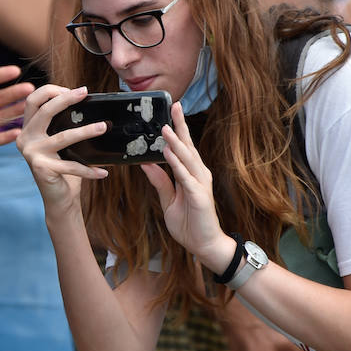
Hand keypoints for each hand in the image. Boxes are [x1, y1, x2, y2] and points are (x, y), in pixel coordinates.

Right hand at [16, 84, 109, 217]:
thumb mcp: (61, 143)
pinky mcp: (41, 168)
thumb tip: (87, 104)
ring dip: (86, 131)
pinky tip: (103, 172)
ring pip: (63, 136)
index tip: (73, 90)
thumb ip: (63, 125)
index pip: (33, 101)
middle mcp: (25, 139)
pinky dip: (90, 170)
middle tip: (84, 92)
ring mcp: (31, 154)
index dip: (51, 91)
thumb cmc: (64, 168)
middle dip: (66, 98)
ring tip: (103, 127)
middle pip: (45, 111)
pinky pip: (71, 166)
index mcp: (28, 129)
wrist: (59, 199)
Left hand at [140, 103, 225, 262]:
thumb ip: (160, 181)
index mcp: (191, 174)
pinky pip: (185, 176)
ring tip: (165, 127)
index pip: (183, 147)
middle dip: (180, 126)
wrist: (204, 245)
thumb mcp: (168, 200)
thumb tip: (147, 163)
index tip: (171, 112)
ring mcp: (200, 184)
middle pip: (188, 146)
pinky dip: (176, 164)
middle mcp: (198, 174)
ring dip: (175, 142)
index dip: (177, 129)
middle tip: (175, 105)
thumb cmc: (189, 223)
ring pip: (186, 158)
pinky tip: (168, 153)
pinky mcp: (199, 195)